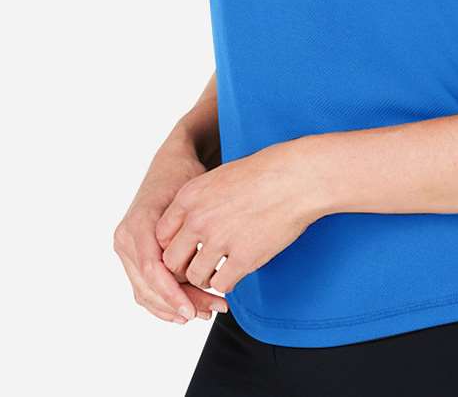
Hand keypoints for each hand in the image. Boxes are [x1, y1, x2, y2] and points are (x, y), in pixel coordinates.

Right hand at [114, 140, 229, 324]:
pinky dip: (163, 302)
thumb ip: (190, 232)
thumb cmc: (183, 177)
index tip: (194, 310)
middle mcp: (126, 239)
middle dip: (179, 303)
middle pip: (149, 285)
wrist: (170, 164)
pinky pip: (144, 287)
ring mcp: (126, 249)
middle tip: (210, 312)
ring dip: (173, 307)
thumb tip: (203, 269)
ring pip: (145, 291)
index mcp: (138, 225)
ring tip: (205, 312)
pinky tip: (186, 310)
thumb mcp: (190, 198)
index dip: (172, 294)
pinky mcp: (132, 255)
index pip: (152, 269)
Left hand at [154, 139, 322, 294]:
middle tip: (198, 266)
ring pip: (196, 276)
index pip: (160, 235)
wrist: (297, 177)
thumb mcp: (219, 177)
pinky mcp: (243, 258)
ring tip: (218, 270)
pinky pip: (221, 284)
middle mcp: (199, 219)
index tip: (186, 249)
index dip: (172, 246)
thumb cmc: (264, 173)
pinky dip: (227, 282)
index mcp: (190, 196)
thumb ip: (197, 202)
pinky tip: (236, 271)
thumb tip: (186, 226)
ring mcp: (220, 240)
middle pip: (172, 261)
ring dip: (205, 277)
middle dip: (184, 267)